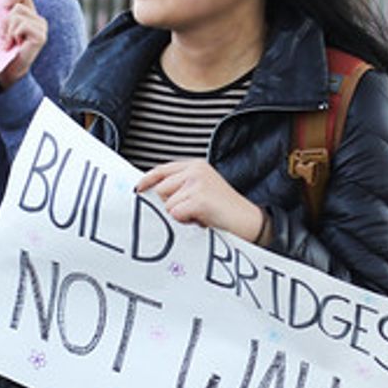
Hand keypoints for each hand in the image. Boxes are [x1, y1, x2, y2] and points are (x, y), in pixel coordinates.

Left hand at [0, 0, 47, 88]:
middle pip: (16, 6)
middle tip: (7, 37)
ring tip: (10, 42)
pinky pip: (21, 25)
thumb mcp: (3, 25)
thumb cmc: (3, 48)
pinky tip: (15, 45)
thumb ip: (8, 9)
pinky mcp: (41, 36)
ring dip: (8, 30)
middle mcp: (39, 20)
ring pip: (17, 15)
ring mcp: (42, 28)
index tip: (3, 5)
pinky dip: (13, 35)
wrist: (8, 70)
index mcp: (31, 15)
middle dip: (6, 22)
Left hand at [137, 160, 265, 242]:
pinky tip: (201, 219)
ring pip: (167, 204)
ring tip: (198, 215)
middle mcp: (195, 170)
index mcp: (195, 166)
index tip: (138, 189)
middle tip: (190, 211)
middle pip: (160, 189)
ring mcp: (197, 182)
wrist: (249, 221)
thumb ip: (180, 188)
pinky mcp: (199, 197)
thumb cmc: (224, 211)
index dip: (147, 180)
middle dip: (169, 205)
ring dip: (178, 215)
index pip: (162, 170)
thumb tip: (151, 194)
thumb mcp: (201, 191)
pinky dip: (185, 221)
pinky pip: (175, 213)